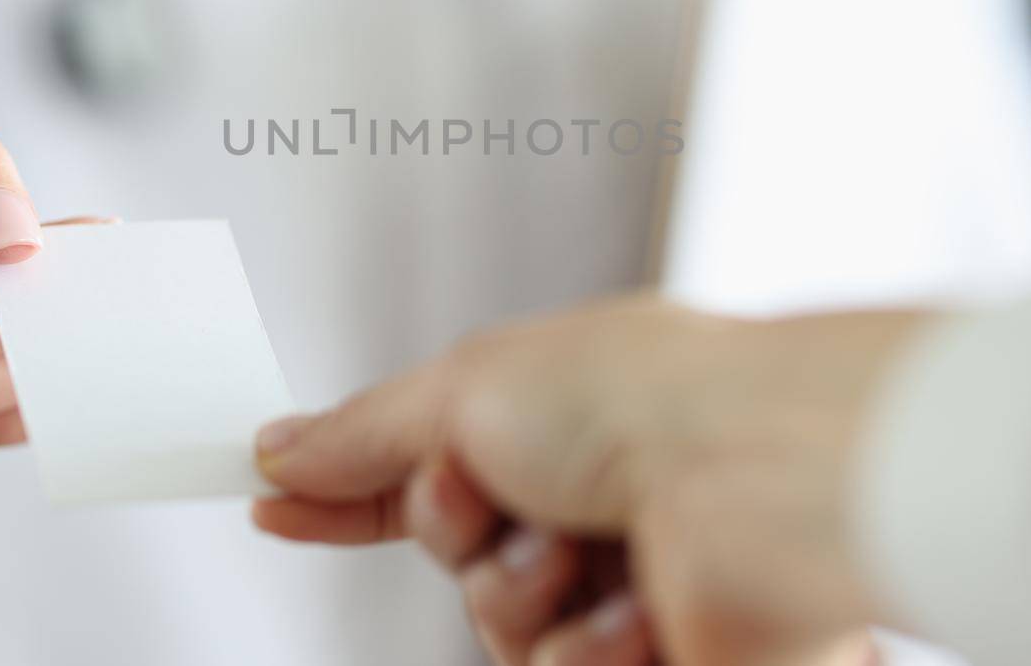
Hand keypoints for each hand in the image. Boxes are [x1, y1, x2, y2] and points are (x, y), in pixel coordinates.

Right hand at [252, 294, 928, 664]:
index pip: (420, 467)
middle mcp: (590, 494)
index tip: (270, 507)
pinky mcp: (661, 648)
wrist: (760, 472)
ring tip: (583, 552)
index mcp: (551, 417)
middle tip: (489, 498)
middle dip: (455, 536)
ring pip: (504, 630)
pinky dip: (593, 650)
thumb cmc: (638, 396)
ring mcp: (629, 574)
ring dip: (525, 596)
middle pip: (455, 561)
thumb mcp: (462, 391)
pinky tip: (640, 610)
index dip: (343, 495)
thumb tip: (280, 444)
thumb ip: (365, 435)